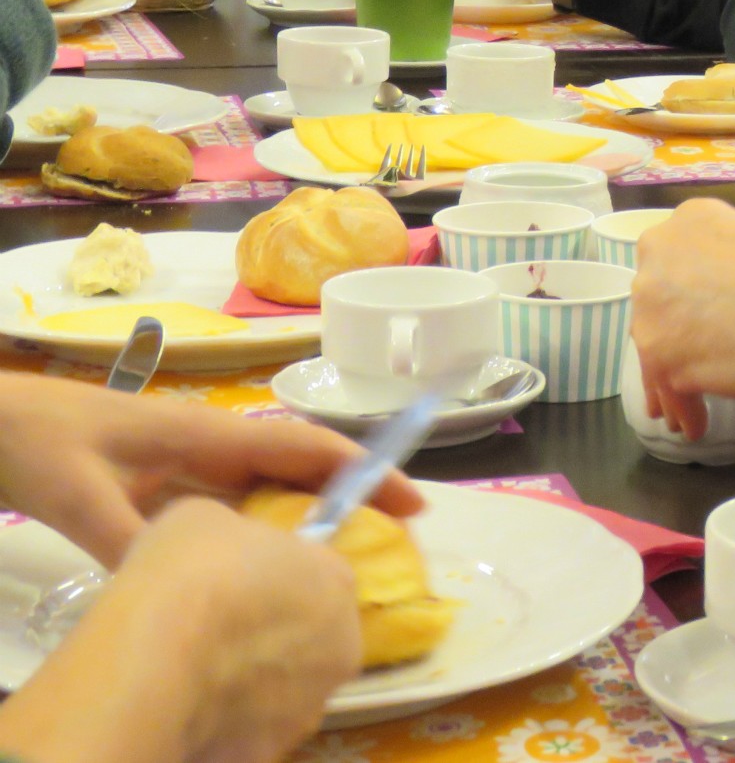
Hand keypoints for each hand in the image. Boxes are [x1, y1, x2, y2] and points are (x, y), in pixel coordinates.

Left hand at [0, 373, 421, 567]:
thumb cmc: (37, 441)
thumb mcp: (76, 493)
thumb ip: (128, 539)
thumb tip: (183, 584)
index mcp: (206, 436)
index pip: (305, 449)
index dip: (364, 472)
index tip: (412, 504)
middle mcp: (210, 447)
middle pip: (301, 468)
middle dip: (356, 496)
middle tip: (399, 544)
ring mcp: (187, 468)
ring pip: (270, 492)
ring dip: (314, 518)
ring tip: (352, 562)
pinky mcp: (163, 489)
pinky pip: (233, 512)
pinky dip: (266, 536)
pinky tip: (271, 569)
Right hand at [0, 498, 362, 762]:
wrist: (152, 658)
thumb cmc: (188, 571)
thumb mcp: (206, 519)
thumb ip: (235, 538)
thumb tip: (229, 554)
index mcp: (336, 581)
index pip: (319, 575)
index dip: (276, 579)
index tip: (236, 585)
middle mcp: (341, 645)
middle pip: (311, 636)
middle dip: (272, 634)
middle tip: (215, 631)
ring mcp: (308, 705)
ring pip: (285, 690)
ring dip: (253, 683)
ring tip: (196, 676)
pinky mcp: (269, 750)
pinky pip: (250, 731)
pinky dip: (226, 724)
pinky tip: (188, 711)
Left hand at [631, 199, 734, 439]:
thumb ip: (724, 265)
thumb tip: (724, 297)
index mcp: (686, 222)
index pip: (673, 267)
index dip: (683, 299)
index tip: (696, 320)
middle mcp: (656, 257)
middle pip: (656, 308)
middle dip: (672, 337)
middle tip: (692, 361)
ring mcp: (652, 306)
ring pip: (655, 351)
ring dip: (670, 381)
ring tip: (686, 409)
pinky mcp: (662, 355)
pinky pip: (668, 387)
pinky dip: (684, 407)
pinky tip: (697, 423)